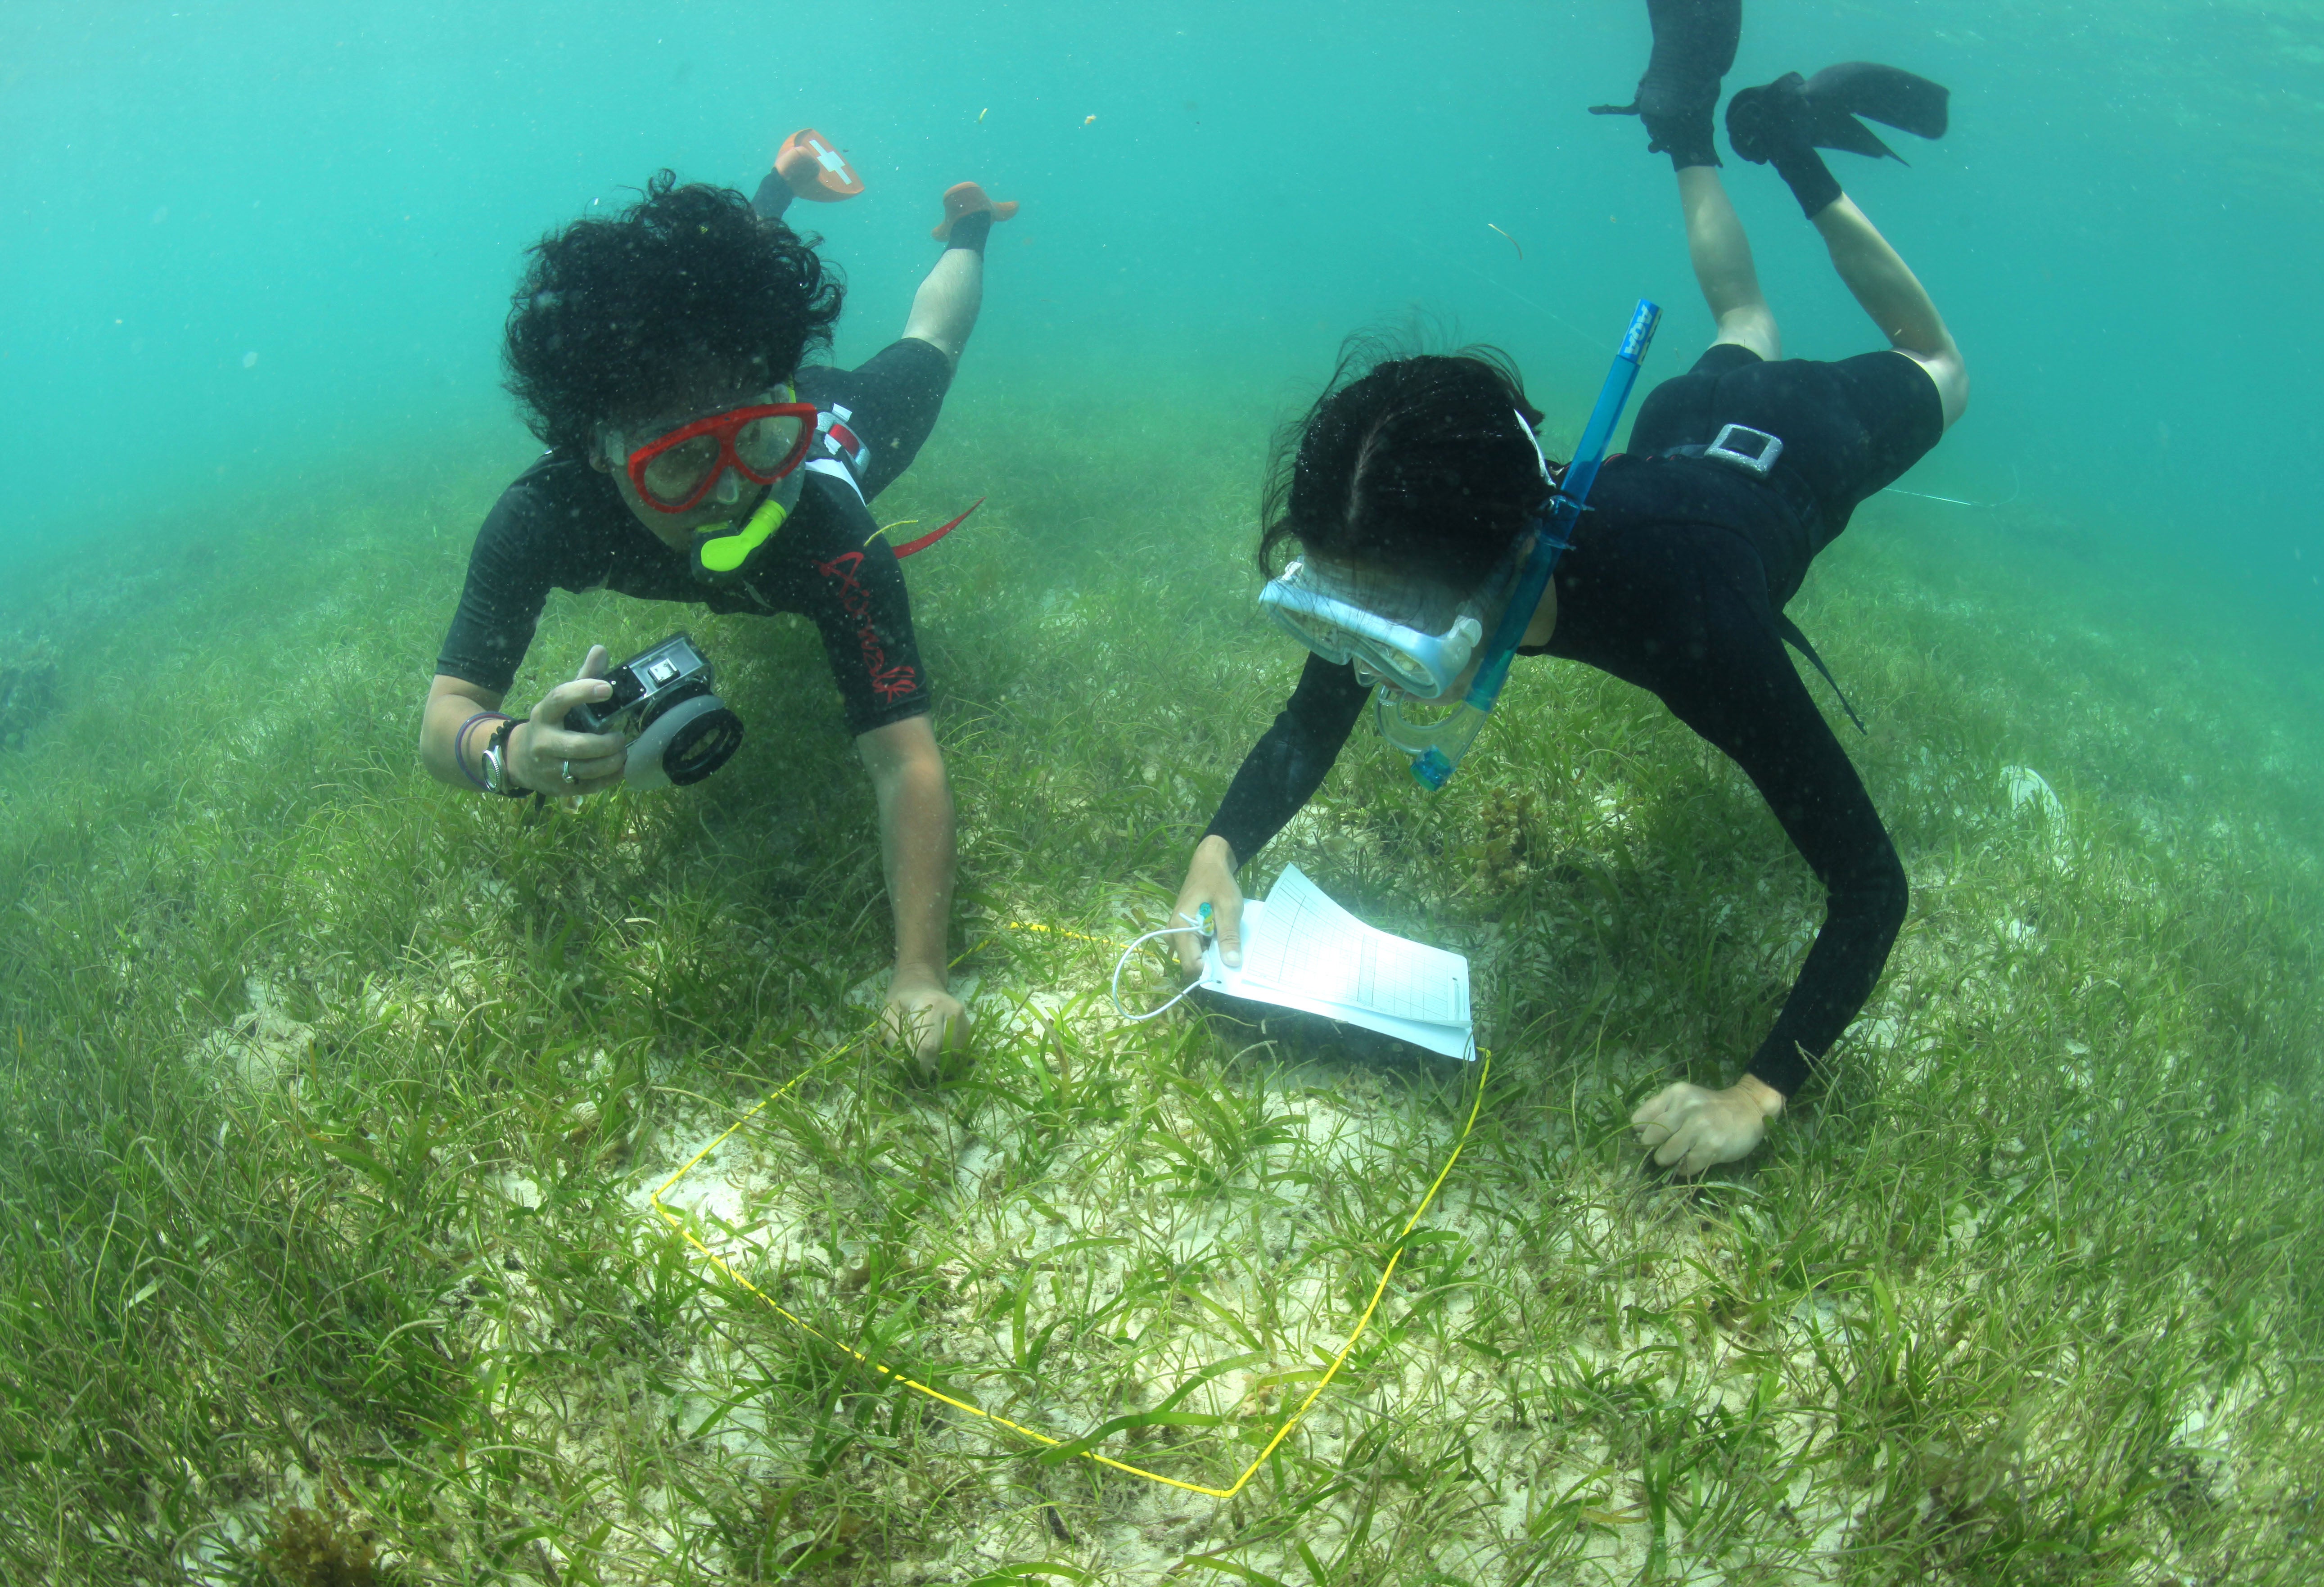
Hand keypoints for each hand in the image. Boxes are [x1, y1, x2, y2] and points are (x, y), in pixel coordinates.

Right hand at [508, 645, 626, 794]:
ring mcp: (550, 768)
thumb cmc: (551, 725)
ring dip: (612, 762)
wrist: (518, 759)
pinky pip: (590, 786)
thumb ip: (583, 677)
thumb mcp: (560, 701)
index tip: (607, 689)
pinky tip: (620, 768)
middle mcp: (543, 742)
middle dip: (606, 743)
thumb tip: (601, 650)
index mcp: (543, 714)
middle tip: (621, 737)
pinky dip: (610, 778)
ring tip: (623, 752)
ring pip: (586, 769)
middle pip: (579, 745)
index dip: (583, 692)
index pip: (560, 699)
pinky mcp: (559, 787)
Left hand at [884, 972, 969, 1073]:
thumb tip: (908, 1065)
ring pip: (952, 1053)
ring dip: (938, 1060)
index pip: (929, 1045)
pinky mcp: (968, 1027)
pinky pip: (958, 1050)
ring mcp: (964, 1019)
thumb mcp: (888, 1014)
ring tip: (924, 1054)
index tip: (913, 1074)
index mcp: (932, 1005)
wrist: (921, 979)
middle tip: (916, 1067)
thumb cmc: (902, 998)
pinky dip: (946, 1055)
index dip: (921, 1064)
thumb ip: (895, 1039)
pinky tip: (935, 1048)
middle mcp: (953, 1011)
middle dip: (929, 1064)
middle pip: (943, 1051)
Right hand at [1168, 835, 1244, 976]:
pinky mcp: (1182, 928)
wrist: (1208, 862)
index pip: (1191, 965)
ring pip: (1193, 954)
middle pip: (1191, 961)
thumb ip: (1229, 936)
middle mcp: (1173, 933)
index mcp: (1180, 928)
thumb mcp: (1229, 908)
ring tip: (1225, 938)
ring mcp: (1176, 931)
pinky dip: (1207, 944)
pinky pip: (1194, 945)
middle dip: (1211, 961)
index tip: (1228, 964)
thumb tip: (1232, 964)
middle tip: (1230, 948)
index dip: (1210, 969)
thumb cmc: (1218, 882)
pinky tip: (1218, 933)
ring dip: (1210, 952)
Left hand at [1631, 1076, 1783, 1175]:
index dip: (1642, 1133)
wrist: (1749, 1109)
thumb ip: (1661, 1111)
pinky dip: (1685, 1169)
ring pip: (1665, 1155)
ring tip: (1681, 1155)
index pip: (1639, 1119)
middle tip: (1667, 1148)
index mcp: (1675, 1094)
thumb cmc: (1711, 1107)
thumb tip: (1637, 1135)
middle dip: (1655, 1148)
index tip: (1652, 1137)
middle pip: (1649, 1139)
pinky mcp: (1712, 1148)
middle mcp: (1685, 1109)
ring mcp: (1699, 1128)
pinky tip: (1693, 1161)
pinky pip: (1686, 1167)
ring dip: (1669, 1160)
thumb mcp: (1684, 1099)